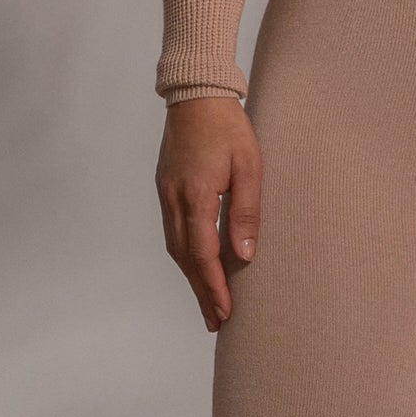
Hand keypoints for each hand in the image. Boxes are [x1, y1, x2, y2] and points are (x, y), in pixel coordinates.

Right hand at [156, 96, 260, 330]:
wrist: (196, 94)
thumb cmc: (229, 126)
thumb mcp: (249, 166)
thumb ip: (246, 211)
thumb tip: (244, 254)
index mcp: (195, 194)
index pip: (203, 253)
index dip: (214, 286)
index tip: (225, 312)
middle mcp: (174, 198)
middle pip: (185, 258)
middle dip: (201, 292)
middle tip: (216, 322)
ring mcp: (166, 194)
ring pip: (175, 248)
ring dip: (192, 278)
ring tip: (208, 303)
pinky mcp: (165, 188)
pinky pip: (173, 232)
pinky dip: (185, 256)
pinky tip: (197, 267)